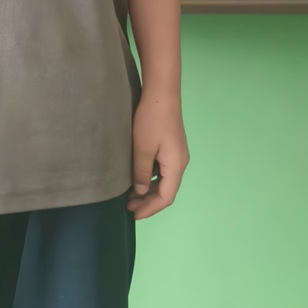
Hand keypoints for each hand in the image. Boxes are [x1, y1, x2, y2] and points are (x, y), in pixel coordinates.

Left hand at [126, 90, 189, 219]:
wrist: (161, 93)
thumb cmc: (151, 121)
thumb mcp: (142, 149)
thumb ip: (141, 173)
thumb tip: (140, 191)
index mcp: (176, 166)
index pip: (166, 197)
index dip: (150, 208)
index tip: (134, 214)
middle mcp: (180, 162)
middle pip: (166, 190)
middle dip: (147, 201)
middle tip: (127, 207)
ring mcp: (176, 154)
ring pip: (163, 180)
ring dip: (147, 190)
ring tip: (129, 196)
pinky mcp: (170, 145)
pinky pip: (161, 169)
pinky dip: (149, 177)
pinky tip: (136, 177)